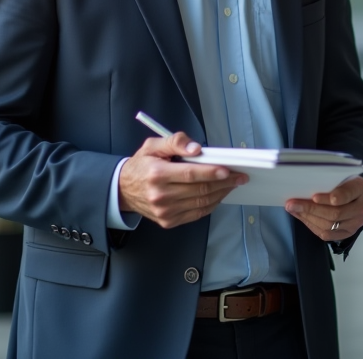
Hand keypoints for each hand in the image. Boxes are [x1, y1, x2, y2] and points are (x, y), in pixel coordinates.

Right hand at [118, 132, 247, 228]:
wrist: (123, 190)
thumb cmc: (142, 165)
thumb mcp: (153, 145)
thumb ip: (175, 141)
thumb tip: (196, 148)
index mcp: (157, 174)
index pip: (190, 174)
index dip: (211, 172)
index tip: (228, 170)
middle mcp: (160, 195)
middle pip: (200, 189)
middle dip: (224, 182)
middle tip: (239, 176)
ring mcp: (164, 211)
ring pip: (201, 203)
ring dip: (221, 193)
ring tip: (232, 184)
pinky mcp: (168, 221)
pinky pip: (197, 213)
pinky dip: (211, 204)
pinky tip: (219, 194)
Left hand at [284, 176, 362, 241]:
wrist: (354, 195)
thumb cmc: (342, 182)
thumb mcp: (339, 175)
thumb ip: (327, 180)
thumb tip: (303, 186)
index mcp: (360, 188)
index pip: (347, 193)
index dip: (330, 197)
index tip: (314, 197)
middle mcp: (362, 207)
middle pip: (335, 213)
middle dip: (311, 209)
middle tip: (292, 204)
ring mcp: (356, 223)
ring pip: (329, 225)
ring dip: (308, 218)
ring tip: (293, 210)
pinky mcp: (347, 233)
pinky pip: (327, 234)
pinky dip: (311, 225)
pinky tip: (301, 217)